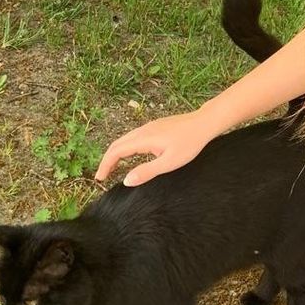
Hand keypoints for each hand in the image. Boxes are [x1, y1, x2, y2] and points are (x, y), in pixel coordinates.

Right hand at [95, 109, 215, 185]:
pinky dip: (125, 148)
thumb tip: (126, 180)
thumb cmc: (190, 143)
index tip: (99, 178)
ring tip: (113, 168)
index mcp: (143, 139)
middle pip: (116, 144)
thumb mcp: (169, 162)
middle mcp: (142, 131)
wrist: (204, 123)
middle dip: (107, 160)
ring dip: (115, 154)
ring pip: (124, 140)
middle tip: (102, 176)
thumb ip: (147, 171)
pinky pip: (132, 137)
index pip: (116, 152)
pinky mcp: (154, 127)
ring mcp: (148, 127)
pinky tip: (130, 156)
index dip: (105, 165)